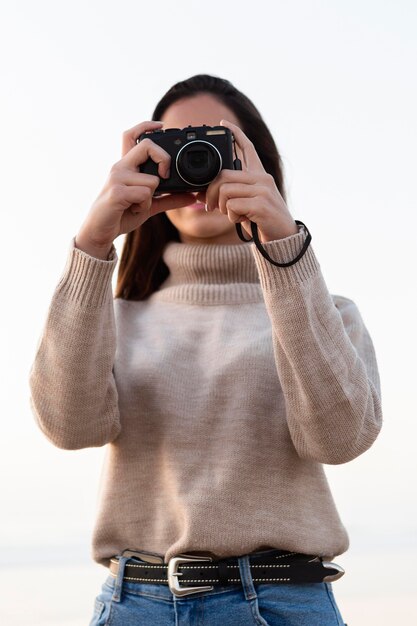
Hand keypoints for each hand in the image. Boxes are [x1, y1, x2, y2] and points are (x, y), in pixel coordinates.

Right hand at [76, 121, 194, 252]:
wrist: (100, 231)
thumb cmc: (121, 214)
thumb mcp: (149, 205)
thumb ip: (169, 198)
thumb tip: (191, 197)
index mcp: (126, 166)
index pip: (131, 135)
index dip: (146, 126)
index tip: (161, 125)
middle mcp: (120, 167)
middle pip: (147, 146)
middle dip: (164, 160)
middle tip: (164, 177)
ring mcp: (117, 178)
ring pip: (152, 180)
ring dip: (151, 198)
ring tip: (138, 205)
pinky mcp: (117, 192)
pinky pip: (145, 194)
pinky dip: (144, 205)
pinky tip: (133, 210)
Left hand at [205, 119, 298, 242]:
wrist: (283, 238)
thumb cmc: (262, 221)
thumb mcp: (243, 205)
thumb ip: (227, 196)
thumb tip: (200, 194)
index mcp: (259, 175)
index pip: (247, 148)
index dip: (235, 134)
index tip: (223, 123)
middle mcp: (262, 178)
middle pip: (224, 175)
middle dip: (210, 193)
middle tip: (209, 207)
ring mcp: (263, 190)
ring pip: (226, 191)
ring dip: (221, 207)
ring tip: (232, 215)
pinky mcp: (261, 205)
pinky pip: (232, 206)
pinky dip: (231, 216)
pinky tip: (241, 220)